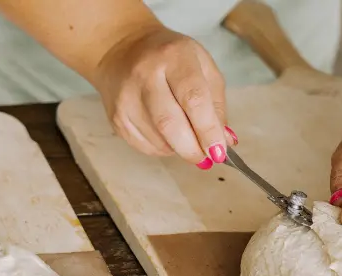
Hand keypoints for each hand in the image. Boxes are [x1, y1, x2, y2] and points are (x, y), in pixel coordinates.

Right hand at [92, 25, 235, 166]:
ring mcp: (127, 98)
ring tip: (185, 138)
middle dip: (192, 149)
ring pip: (158, 141)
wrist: (124, 51)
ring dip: (178, 149)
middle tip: (206, 158)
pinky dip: (162, 149)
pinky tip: (166, 136)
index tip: (219, 152)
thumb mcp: (203, 68)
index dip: (208, 131)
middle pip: (170, 125)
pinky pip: (145, 147)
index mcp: (174, 57)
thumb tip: (225, 142)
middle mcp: (146, 75)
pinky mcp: (117, 118)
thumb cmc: (171, 60)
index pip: (194, 99)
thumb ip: (217, 105)